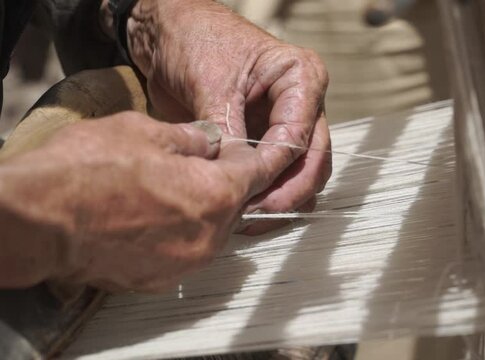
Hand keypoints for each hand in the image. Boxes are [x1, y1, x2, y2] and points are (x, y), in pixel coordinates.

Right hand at [0, 112, 272, 290]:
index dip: (260, 156)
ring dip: (202, 209)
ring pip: (211, 229)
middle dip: (226, 181)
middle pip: (235, 204)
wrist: (39, 222)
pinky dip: (179, 233)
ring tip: (170, 188)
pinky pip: (185, 251)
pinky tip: (152, 216)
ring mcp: (186, 263)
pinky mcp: (160, 280)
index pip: (258, 174)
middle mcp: (211, 236)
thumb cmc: (88, 169)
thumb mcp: (143, 130)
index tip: (256, 149)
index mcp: (216, 194)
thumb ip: (191, 138)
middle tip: (203, 162)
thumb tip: (211, 141)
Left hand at [121, 0, 331, 232]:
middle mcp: (303, 104)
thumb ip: (230, 134)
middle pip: (313, 161)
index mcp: (301, 78)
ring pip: (301, 175)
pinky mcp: (265, 142)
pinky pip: (276, 176)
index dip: (279, 170)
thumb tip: (238, 180)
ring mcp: (286, 125)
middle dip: (288, 193)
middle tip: (256, 216)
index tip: (252, 193)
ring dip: (279, 200)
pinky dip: (264, 195)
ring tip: (247, 218)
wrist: (166, 34)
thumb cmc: (194, 40)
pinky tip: (242, 209)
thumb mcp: (211, 84)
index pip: (301, 136)